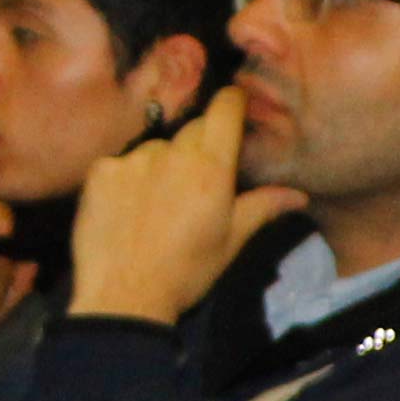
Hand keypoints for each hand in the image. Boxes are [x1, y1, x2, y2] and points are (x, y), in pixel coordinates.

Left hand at [70, 89, 304, 326]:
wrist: (123, 296)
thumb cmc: (186, 273)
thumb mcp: (231, 242)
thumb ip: (262, 208)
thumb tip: (298, 195)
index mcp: (211, 168)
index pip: (225, 109)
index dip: (232, 104)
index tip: (235, 108)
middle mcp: (172, 154)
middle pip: (192, 130)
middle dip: (200, 147)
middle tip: (197, 184)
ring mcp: (132, 160)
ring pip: (156, 148)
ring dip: (162, 164)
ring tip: (157, 204)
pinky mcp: (101, 171)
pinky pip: (121, 163)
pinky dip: (127, 179)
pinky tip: (127, 209)